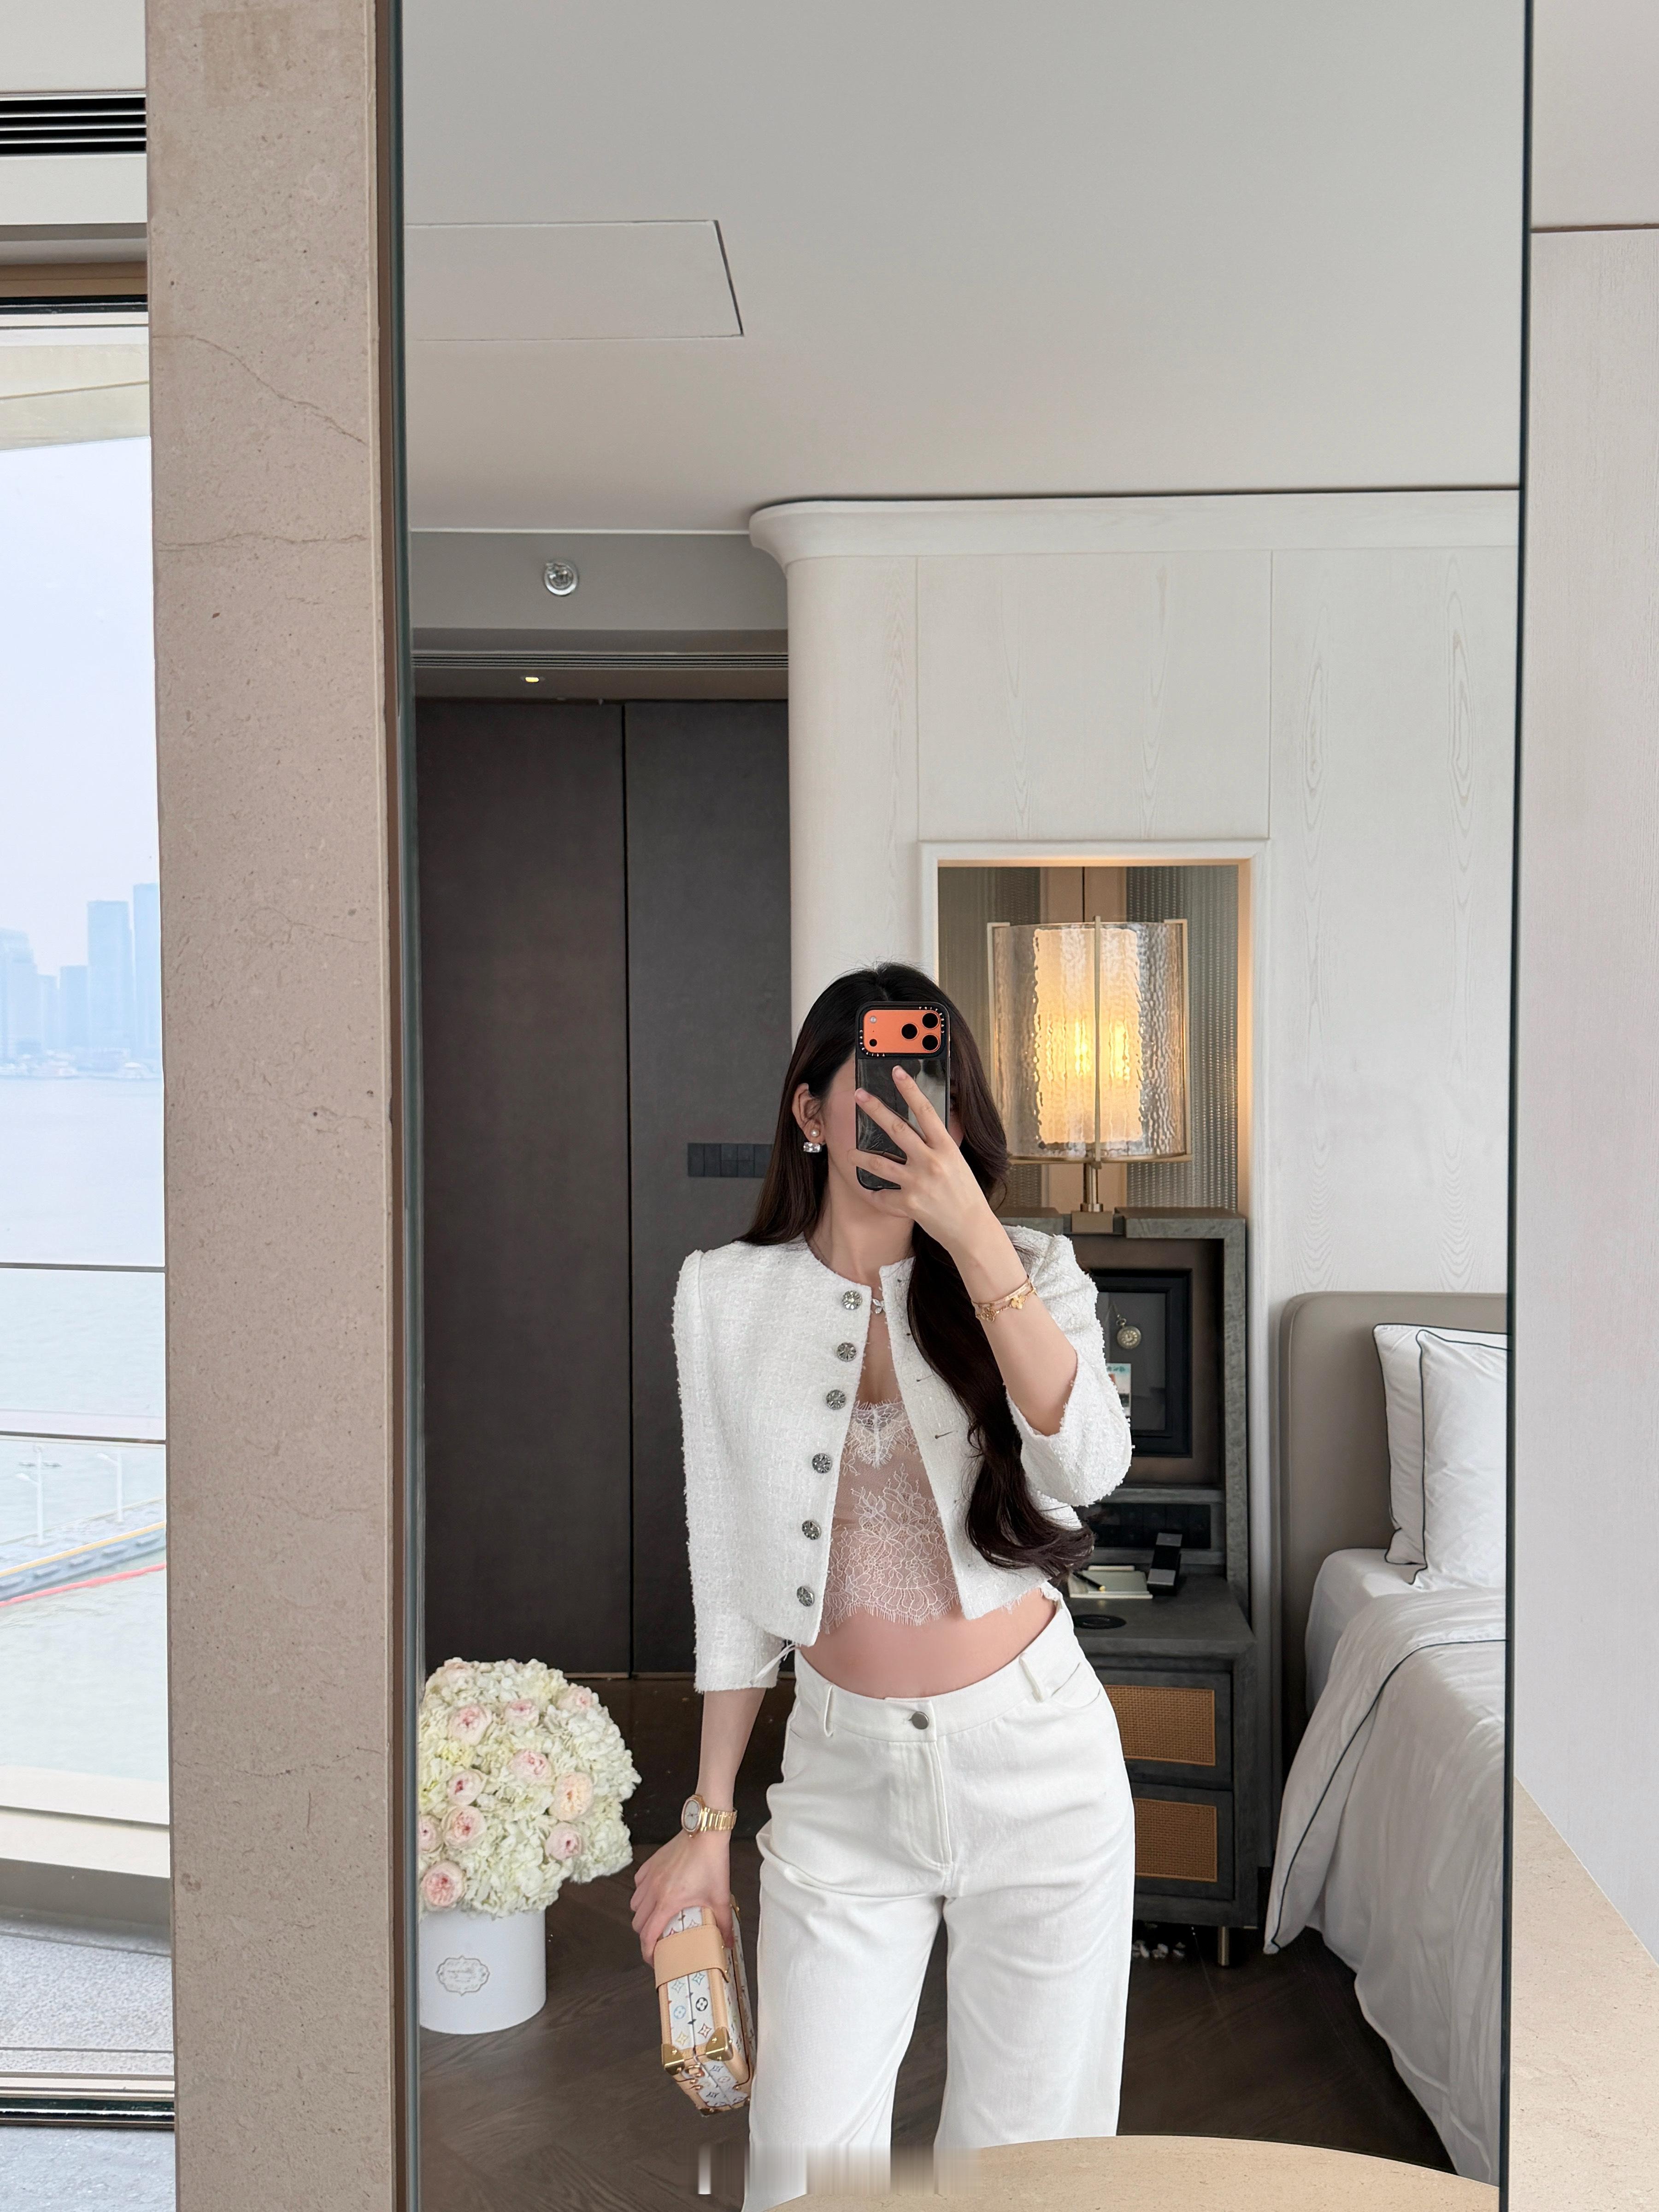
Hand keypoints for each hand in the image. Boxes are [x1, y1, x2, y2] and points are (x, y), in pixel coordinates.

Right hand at [630, 1830, 732, 1962]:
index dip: (647, 1952)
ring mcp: (650, 1876)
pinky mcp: (651, 1863)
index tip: (654, 1960)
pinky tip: (655, 1894)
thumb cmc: (711, 1862)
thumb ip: (724, 1922)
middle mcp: (654, 1890)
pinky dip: (642, 1893)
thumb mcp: (720, 1897)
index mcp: (668, 1902)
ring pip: (635, 1904)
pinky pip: (638, 1884)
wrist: (706, 1832)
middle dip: (646, 1935)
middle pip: (638, 1923)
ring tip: (656, 1918)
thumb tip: (728, 1941)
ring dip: (642, 1915)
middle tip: (658, 1940)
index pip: (648, 1935)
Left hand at [853, 1068, 1009, 1273]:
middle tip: (859, 1095)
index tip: (897, 1071)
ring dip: (860, 1156)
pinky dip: (873, 1194)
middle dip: (875, 1109)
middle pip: (897, 1129)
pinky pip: (881, 1196)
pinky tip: (868, 1190)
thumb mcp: (957, 1162)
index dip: (910, 1089)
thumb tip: (921, 1125)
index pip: (926, 1111)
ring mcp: (918, 1183)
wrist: (972, 1229)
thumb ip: (938, 1145)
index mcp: (947, 1147)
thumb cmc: (965, 1194)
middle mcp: (932, 1162)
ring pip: (879, 1163)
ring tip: (849, 1153)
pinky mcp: (908, 1204)